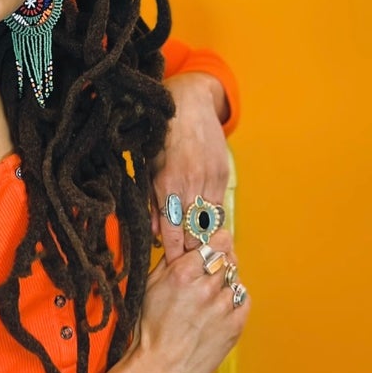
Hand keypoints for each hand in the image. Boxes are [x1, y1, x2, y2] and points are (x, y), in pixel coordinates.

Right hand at [76, 231, 248, 372]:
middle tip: (210, 268)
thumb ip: (172, 259)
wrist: (161, 367)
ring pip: (236, 278)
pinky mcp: (235, 325)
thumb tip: (185, 240)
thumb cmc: (151, 327)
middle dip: (221, 259)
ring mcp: (224, 307)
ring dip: (226, 281)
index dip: (218, 239)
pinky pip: (243, 298)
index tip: (216, 240)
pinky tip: (220, 306)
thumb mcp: (152, 285)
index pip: (218, 241)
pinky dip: (235, 298)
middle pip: (229, 258)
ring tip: (210, 294)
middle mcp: (208, 287)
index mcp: (185, 272)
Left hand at [151, 72, 230, 262]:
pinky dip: (216, 220)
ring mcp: (210, 178)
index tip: (176, 268)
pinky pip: (220, 206)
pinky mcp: (223, 173)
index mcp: (166, 182)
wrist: (189, 103)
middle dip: (193, 252)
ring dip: (207, 239)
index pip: (173, 229)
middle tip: (191, 268)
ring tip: (204, 256)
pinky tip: (211, 230)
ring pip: (211, 222)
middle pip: (195, 231)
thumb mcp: (148, 165)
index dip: (175, 252)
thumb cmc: (161, 135)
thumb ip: (152, 200)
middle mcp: (190, 183)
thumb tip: (156, 233)